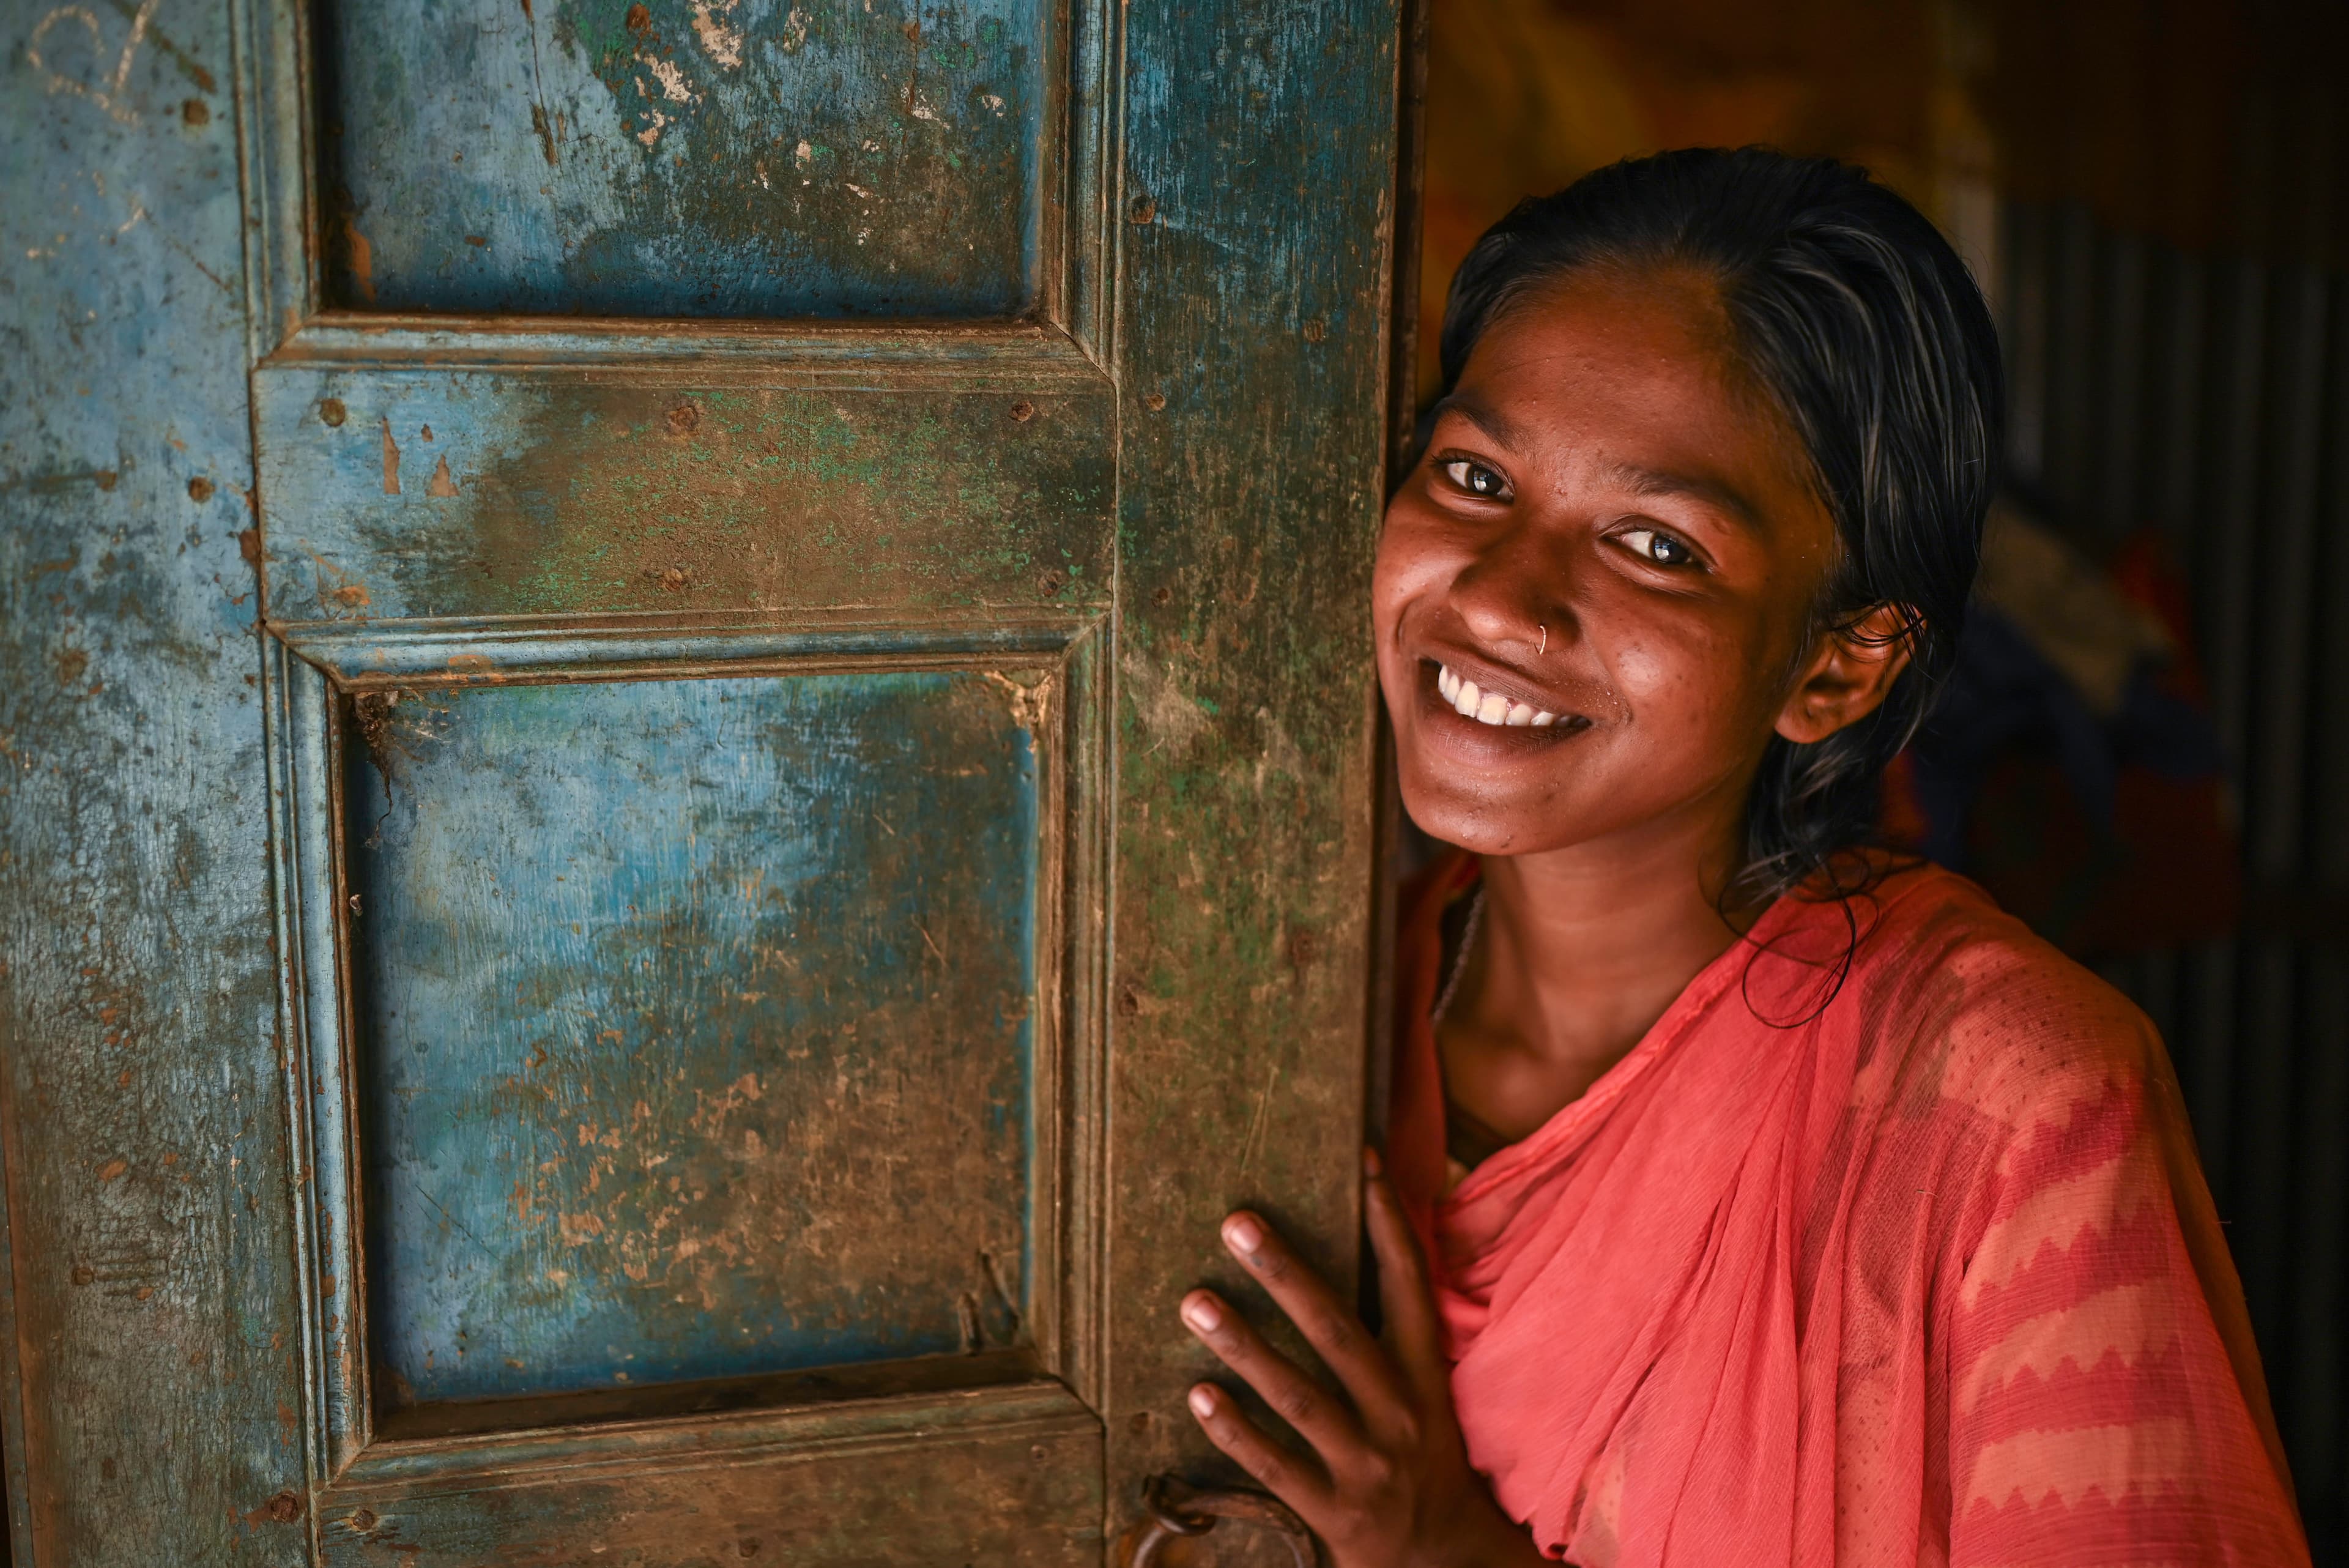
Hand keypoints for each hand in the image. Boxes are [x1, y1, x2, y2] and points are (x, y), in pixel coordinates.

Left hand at [1177, 1149, 1547, 1567]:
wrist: (1447, 1560)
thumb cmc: (1425, 1458)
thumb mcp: (1425, 1391)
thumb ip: (1395, 1328)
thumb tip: (1371, 1236)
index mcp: (1424, 1374)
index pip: (1410, 1284)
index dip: (1388, 1221)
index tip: (1360, 1159)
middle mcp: (1399, 1413)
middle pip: (1339, 1331)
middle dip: (1286, 1273)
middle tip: (1235, 1222)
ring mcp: (1367, 1466)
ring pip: (1299, 1397)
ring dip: (1243, 1346)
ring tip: (1194, 1302)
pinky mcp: (1337, 1515)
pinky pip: (1276, 1467)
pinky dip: (1236, 1431)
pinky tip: (1198, 1395)